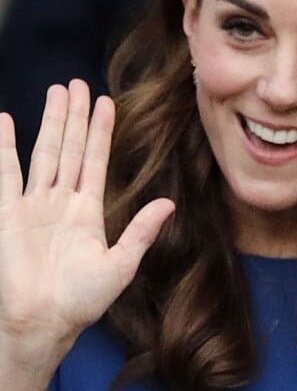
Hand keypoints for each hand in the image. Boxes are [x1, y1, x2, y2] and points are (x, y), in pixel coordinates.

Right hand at [0, 80, 173, 365]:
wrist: (44, 323)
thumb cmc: (82, 300)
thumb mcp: (120, 264)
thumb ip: (141, 231)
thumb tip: (169, 204)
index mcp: (88, 209)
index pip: (96, 159)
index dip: (101, 131)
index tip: (106, 103)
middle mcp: (62, 200)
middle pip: (71, 147)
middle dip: (76, 116)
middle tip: (78, 84)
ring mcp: (34, 205)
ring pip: (45, 151)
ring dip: (51, 122)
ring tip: (57, 91)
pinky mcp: (9, 215)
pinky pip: (5, 174)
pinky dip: (3, 148)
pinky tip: (4, 121)